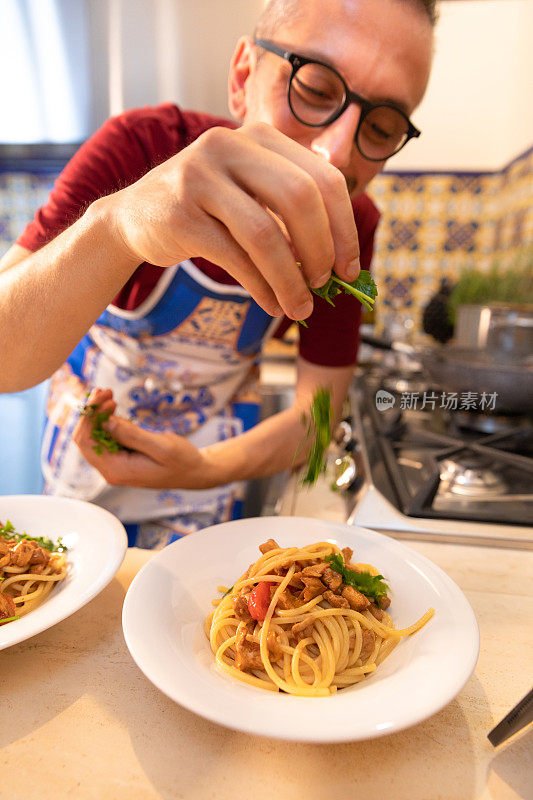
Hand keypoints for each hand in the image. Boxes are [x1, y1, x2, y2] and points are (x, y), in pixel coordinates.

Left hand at [73, 389, 213, 489]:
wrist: (195, 472)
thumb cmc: (183, 461)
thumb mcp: (161, 446)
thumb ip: (131, 436)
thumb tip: (104, 422)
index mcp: (117, 470)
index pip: (87, 441)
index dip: (92, 416)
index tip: (108, 398)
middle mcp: (111, 470)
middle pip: (86, 438)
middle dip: (92, 412)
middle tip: (106, 391)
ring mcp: (114, 464)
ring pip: (93, 436)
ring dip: (97, 414)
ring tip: (109, 394)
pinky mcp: (120, 458)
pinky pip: (104, 437)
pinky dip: (106, 420)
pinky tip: (112, 406)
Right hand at [104, 122, 359, 319]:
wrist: (135, 216)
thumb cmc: (208, 210)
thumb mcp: (252, 193)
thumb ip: (294, 211)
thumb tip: (343, 261)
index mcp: (261, 137)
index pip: (324, 177)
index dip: (344, 228)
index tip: (349, 269)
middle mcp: (230, 145)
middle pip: (299, 199)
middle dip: (320, 251)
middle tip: (324, 285)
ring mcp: (200, 176)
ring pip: (265, 233)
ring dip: (290, 280)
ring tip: (300, 308)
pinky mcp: (180, 213)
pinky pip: (234, 257)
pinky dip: (261, 287)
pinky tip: (271, 303)